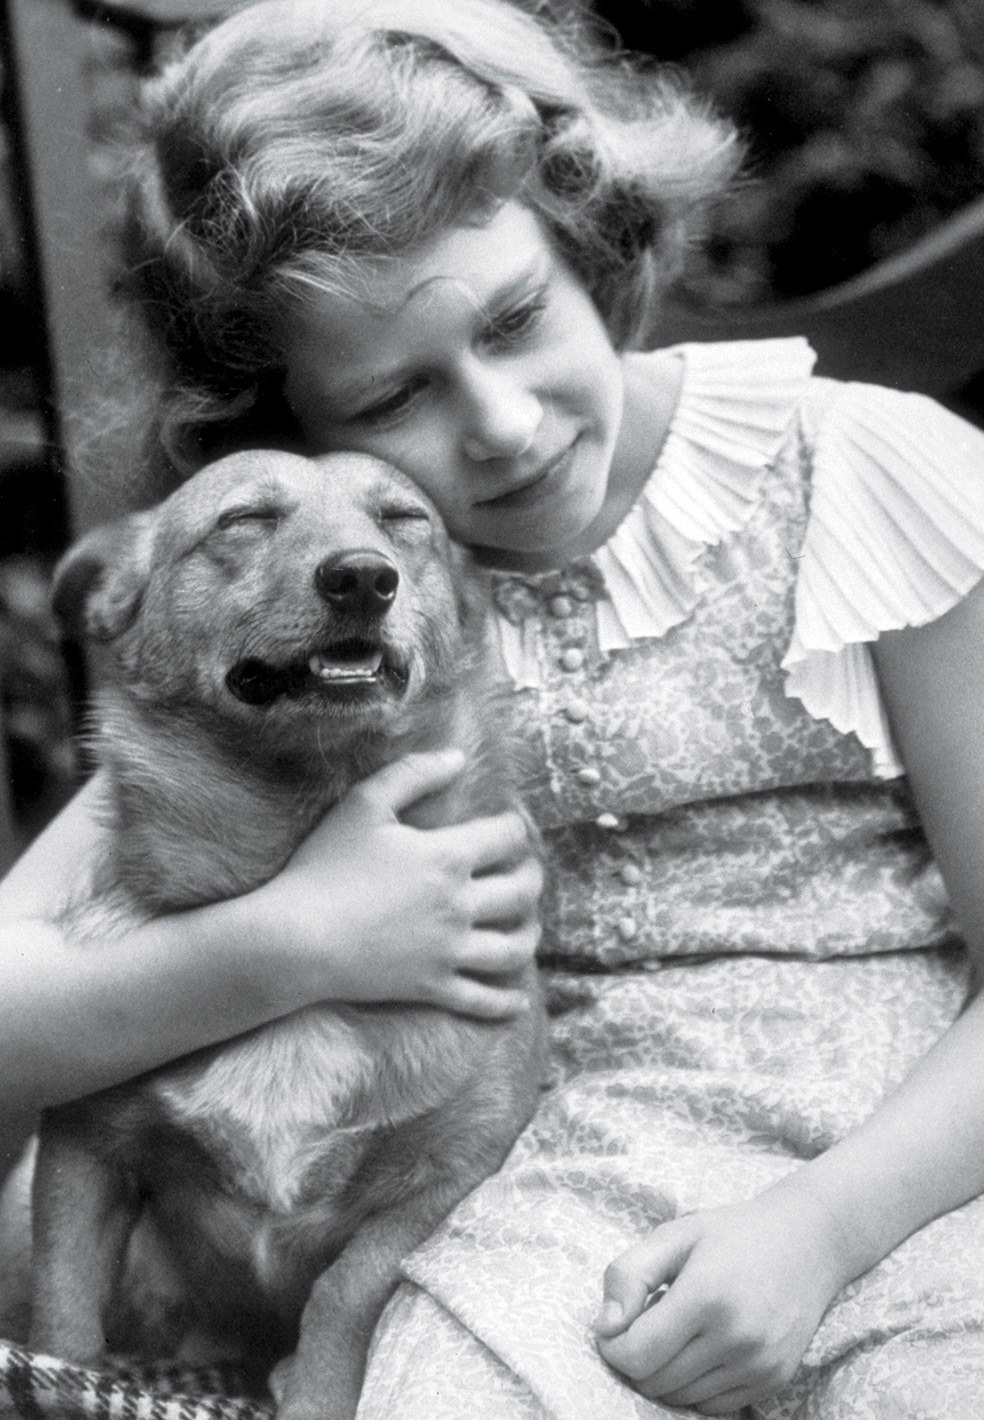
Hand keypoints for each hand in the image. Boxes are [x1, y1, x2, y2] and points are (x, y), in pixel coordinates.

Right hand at [249, 750, 541, 1019]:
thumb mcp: (363, 804)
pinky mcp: (432, 986)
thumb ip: (413, 774)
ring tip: (528, 926)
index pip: (507, 837)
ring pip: (513, 948)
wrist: (295, 939)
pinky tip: (518, 1001)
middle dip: (532, 877)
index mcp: (447, 857)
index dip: (515, 826)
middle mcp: (459, 905)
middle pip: (522, 891)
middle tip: (528, 872)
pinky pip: (482, 1000)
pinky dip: (506, 1003)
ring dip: (530, 934)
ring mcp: (448, 951)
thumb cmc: (324, 867)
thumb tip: (458, 757)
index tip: (511, 824)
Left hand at [594, 1181, 852, 1414]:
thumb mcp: (674, 1235)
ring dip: (664, 1372)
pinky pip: (713, 1405)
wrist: (809, 1242)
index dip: (612, 1345)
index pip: (636, 1355)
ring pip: (681, 1398)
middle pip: (655, 1382)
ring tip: (677, 1329)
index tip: (615, 1324)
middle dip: (636, 1358)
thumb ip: (629, 1275)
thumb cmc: (732, 1234)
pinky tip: (700, 1347)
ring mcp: (758, 1365)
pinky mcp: (773, 1380)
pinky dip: (694, 1385)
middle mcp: (736, 1338)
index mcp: (706, 1296)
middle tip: (647, 1321)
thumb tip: (605, 1327)